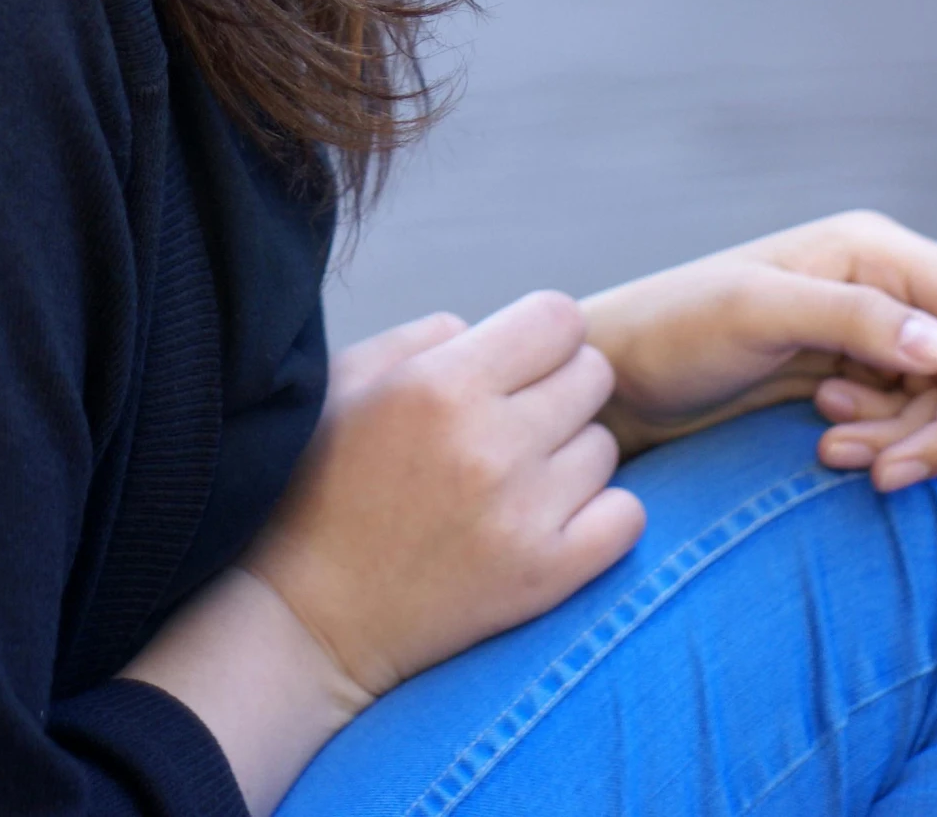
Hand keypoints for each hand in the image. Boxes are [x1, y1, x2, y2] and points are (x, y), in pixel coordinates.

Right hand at [241, 296, 645, 701]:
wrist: (309, 617)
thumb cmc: (317, 485)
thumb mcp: (347, 381)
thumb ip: (423, 336)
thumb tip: (485, 331)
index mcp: (440, 384)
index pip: (558, 318)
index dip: (542, 333)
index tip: (518, 359)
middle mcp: (490, 443)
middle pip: (593, 375)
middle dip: (559, 386)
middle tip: (516, 420)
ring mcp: (524, 515)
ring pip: (605, 446)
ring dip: (570, 454)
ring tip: (515, 477)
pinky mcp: (545, 578)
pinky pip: (626, 517)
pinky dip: (601, 514)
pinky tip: (551, 518)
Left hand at [582, 211, 936, 492]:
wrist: (620, 380)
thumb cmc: (672, 328)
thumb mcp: (754, 314)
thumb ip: (851, 320)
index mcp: (870, 250)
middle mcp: (881, 288)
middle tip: (884, 470)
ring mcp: (868, 338)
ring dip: (904, 443)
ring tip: (836, 454)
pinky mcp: (851, 382)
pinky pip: (904, 424)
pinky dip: (882, 447)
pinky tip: (827, 448)